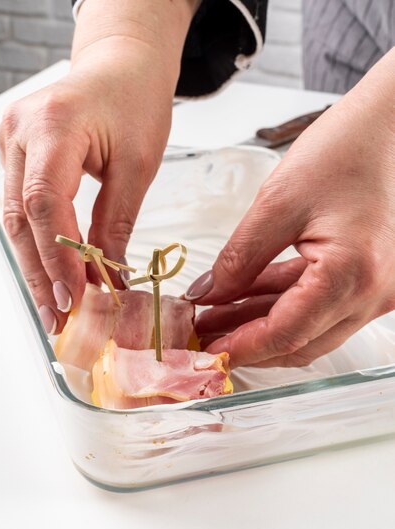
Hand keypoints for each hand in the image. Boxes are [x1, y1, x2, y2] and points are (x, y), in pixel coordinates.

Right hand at [0, 0, 197, 333]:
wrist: (121, 67)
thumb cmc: (135, 102)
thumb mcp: (138, 166)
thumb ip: (115, 222)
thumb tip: (105, 276)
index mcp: (55, 126)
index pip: (46, 205)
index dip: (57, 258)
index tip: (73, 299)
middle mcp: (21, 132)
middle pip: (22, 219)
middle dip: (40, 275)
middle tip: (56, 319)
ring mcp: (11, 141)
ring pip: (16, 219)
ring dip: (35, 266)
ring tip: (53, 308)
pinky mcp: (15, 153)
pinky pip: (21, 207)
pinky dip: (37, 243)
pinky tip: (50, 273)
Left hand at [187, 49, 394, 367]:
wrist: (387, 127)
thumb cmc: (345, 149)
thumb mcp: (277, 203)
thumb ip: (239, 258)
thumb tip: (209, 295)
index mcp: (352, 274)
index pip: (287, 333)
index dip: (242, 346)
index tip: (205, 351)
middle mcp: (371, 293)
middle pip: (299, 341)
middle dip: (247, 341)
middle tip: (203, 335)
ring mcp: (373, 290)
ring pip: (306, 327)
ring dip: (260, 324)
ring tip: (214, 315)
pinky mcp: (366, 280)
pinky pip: (317, 305)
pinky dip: (280, 304)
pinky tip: (243, 298)